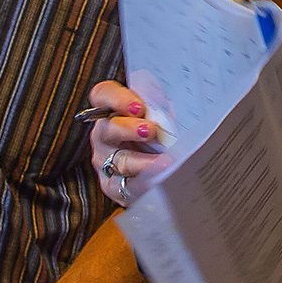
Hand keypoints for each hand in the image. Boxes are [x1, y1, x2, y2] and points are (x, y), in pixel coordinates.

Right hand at [84, 80, 168, 206]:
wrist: (159, 170)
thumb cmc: (158, 134)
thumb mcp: (159, 115)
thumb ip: (162, 107)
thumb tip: (178, 104)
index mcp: (111, 110)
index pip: (103, 95)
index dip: (117, 98)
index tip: (139, 106)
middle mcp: (104, 135)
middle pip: (108, 128)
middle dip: (129, 129)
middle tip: (151, 131)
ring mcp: (106, 162)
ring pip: (119, 160)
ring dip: (142, 161)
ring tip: (165, 163)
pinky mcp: (114, 186)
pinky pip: (127, 187)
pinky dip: (146, 184)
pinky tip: (162, 181)